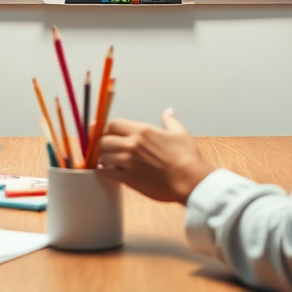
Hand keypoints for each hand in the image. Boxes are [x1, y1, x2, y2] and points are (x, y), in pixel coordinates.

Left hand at [97, 109, 213, 203]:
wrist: (189, 180)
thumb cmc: (187, 157)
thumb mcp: (180, 133)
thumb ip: (170, 120)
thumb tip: (168, 111)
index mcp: (142, 130)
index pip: (112, 124)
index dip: (106, 129)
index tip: (105, 133)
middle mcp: (132, 144)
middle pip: (104, 141)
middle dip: (103, 145)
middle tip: (106, 149)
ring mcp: (129, 162)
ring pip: (103, 157)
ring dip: (103, 160)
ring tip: (108, 162)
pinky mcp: (129, 179)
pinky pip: (107, 174)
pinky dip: (105, 173)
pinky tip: (109, 173)